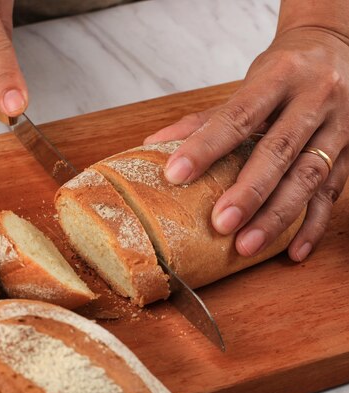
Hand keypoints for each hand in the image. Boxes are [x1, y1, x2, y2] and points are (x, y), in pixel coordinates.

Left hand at [145, 28, 348, 261]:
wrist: (336, 49)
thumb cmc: (284, 73)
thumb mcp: (248, 84)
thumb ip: (205, 119)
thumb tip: (154, 147)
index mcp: (280, 76)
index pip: (238, 115)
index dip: (206, 146)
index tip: (176, 175)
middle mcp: (314, 99)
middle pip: (280, 150)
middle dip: (249, 191)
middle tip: (221, 224)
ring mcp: (338, 128)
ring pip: (310, 176)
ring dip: (277, 216)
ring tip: (247, 245)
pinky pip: (333, 194)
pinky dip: (312, 226)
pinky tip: (293, 251)